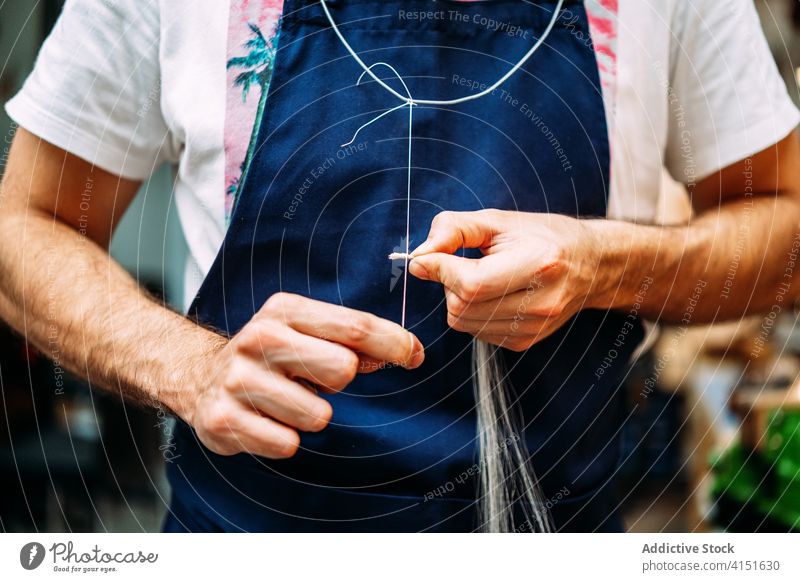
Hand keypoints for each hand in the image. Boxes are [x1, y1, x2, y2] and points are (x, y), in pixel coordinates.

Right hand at [186, 293, 424, 458]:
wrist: (200, 377)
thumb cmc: (270, 354)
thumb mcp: (306, 331)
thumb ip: (353, 339)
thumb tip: (406, 351)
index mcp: (284, 311)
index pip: (354, 326)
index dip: (394, 343)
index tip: (414, 356)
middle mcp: (258, 339)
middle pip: (342, 369)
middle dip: (338, 382)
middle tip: (313, 380)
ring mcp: (238, 379)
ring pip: (317, 415)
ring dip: (310, 415)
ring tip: (285, 402)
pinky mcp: (224, 420)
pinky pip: (287, 444)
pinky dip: (285, 439)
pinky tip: (266, 421)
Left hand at [408, 209, 602, 350]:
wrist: (590, 265)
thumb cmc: (541, 236)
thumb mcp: (498, 220)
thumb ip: (453, 230)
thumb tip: (418, 259)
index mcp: (539, 264)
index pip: (470, 283)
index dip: (439, 268)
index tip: (431, 256)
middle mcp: (540, 303)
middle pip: (461, 307)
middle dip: (449, 284)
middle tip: (466, 263)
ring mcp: (533, 328)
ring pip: (463, 323)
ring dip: (458, 299)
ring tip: (483, 278)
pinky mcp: (523, 342)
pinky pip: (475, 331)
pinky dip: (472, 313)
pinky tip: (493, 295)